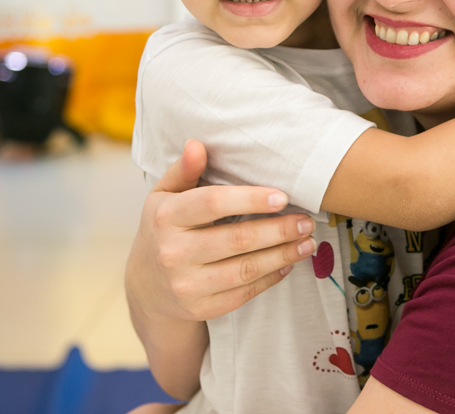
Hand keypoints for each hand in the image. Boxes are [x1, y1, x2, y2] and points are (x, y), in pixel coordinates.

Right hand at [127, 139, 316, 323]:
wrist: (146, 285)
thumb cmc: (163, 228)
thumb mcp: (165, 195)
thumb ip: (184, 170)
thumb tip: (197, 144)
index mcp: (166, 217)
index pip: (212, 204)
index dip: (250, 199)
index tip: (282, 196)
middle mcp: (173, 253)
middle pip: (237, 239)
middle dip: (278, 229)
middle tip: (306, 220)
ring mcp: (187, 285)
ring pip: (246, 269)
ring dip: (283, 255)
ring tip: (308, 242)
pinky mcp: (202, 308)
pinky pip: (244, 292)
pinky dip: (271, 278)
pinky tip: (288, 263)